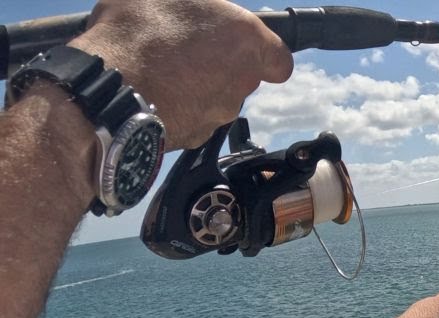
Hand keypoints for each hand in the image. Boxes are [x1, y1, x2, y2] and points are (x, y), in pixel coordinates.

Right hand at [69, 0, 292, 148]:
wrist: (110, 90)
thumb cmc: (139, 33)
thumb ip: (191, 4)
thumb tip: (186, 5)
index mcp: (246, 39)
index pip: (279, 58)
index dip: (263, 52)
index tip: (244, 46)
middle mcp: (242, 81)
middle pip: (242, 75)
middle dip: (219, 64)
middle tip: (185, 49)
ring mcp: (221, 112)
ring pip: (216, 97)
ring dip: (196, 85)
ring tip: (159, 68)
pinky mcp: (198, 136)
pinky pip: (192, 117)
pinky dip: (178, 107)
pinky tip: (151, 92)